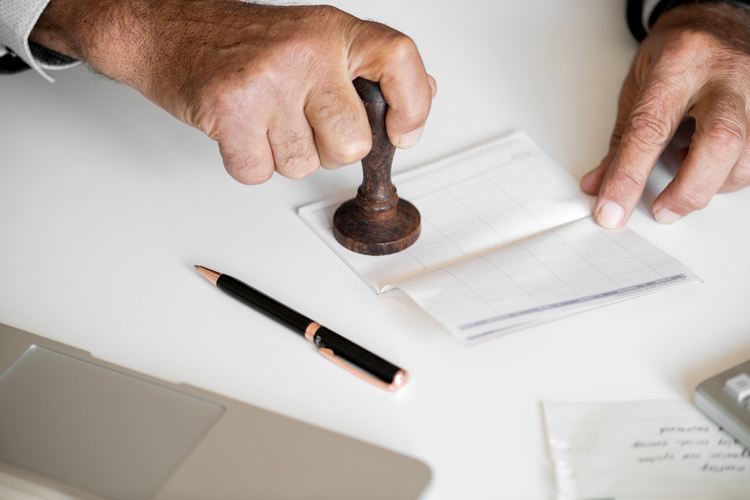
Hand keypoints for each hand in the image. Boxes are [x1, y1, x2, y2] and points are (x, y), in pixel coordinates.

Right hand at [30, 0, 436, 183]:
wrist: (164, 28)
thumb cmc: (238, 40)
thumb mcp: (313, 38)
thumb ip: (365, 69)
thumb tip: (422, 95)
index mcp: (333, 31)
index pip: (399, 59)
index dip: (413, 105)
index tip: (402, 132)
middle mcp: (307, 51)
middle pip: (352, 143)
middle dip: (328, 150)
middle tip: (300, 124)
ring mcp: (269, 79)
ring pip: (303, 165)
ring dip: (281, 155)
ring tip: (261, 118)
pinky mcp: (232, 109)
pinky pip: (260, 172)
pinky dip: (247, 163)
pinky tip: (237, 129)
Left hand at [581, 2, 749, 226]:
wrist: (719, 16)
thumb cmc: (678, 49)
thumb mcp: (637, 83)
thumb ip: (621, 138)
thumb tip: (598, 185)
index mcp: (680, 62)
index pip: (650, 128)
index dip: (628, 176)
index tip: (612, 209)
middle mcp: (727, 73)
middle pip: (718, 143)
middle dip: (688, 190)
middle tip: (662, 210)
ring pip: (746, 158)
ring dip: (711, 184)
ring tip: (688, 174)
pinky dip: (731, 174)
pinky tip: (712, 163)